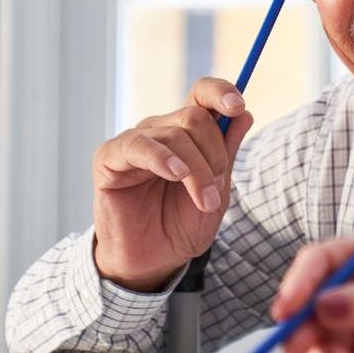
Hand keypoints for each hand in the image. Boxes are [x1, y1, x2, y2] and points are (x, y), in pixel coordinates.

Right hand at [92, 78, 253, 291]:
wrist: (154, 260)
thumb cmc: (183, 223)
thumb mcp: (217, 190)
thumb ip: (227, 152)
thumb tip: (244, 114)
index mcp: (187, 132)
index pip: (202, 93)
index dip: (221, 92)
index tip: (238, 106)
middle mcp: (160, 129)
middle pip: (194, 117)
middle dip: (214, 153)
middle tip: (216, 190)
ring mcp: (135, 142)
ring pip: (173, 134)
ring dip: (196, 170)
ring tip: (205, 201)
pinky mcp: (109, 159)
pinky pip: (137, 146)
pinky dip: (162, 158)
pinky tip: (175, 174)